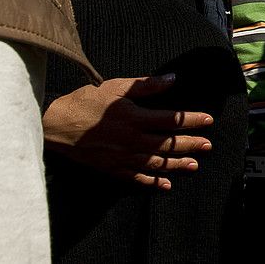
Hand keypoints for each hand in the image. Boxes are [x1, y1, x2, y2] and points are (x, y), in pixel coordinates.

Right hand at [43, 74, 213, 189]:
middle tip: (208, 145)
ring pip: (155, 163)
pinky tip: (166, 185)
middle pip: (167, 143)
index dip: (191, 120)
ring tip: (194, 164)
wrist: (55, 126)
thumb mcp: (116, 87)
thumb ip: (146, 85)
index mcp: (133, 117)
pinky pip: (136, 177)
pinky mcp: (112, 168)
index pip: (170, 119)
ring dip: (176, 164)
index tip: (209, 120)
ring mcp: (121, 157)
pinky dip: (152, 182)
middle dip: (190, 144)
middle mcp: (130, 139)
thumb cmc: (86, 101)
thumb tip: (173, 79)